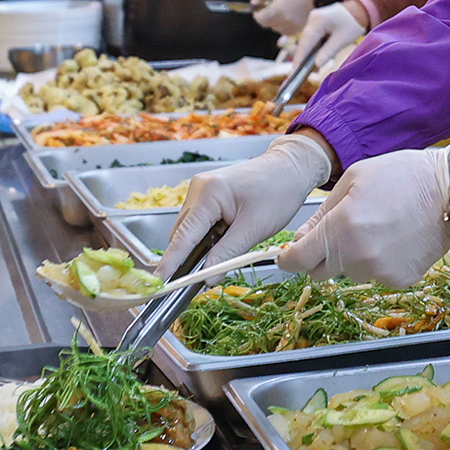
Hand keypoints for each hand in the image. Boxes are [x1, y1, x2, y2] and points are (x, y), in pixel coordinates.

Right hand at [157, 133, 331, 276]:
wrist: (290, 167)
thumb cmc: (279, 192)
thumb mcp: (255, 228)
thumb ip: (228, 253)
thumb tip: (207, 277)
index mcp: (208, 193)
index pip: (184, 235)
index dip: (171, 261)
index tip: (160, 282)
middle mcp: (198, 188)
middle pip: (182, 232)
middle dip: (186, 257)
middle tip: (193, 282)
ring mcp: (201, 190)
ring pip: (190, 229)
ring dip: (198, 247)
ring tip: (218, 258)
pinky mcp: (208, 194)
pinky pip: (199, 222)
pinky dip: (206, 237)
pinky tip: (221, 243)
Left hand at [253, 0, 316, 35]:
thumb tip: (254, 2)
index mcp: (277, 11)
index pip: (259, 19)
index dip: (256, 14)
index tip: (258, 8)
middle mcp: (283, 22)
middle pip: (267, 24)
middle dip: (266, 16)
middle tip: (271, 6)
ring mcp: (292, 27)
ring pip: (277, 28)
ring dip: (275, 21)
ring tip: (281, 10)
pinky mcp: (300, 29)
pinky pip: (286, 30)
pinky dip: (284, 24)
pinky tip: (289, 15)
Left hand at [278, 148, 449, 286]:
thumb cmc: (404, 177)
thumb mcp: (353, 180)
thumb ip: (322, 213)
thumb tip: (300, 238)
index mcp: (341, 228)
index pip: (298, 260)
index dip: (287, 259)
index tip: (286, 256)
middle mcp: (358, 256)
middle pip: (320, 271)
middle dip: (321, 254)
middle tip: (338, 230)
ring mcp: (380, 272)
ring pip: (349, 272)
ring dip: (352, 256)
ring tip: (375, 226)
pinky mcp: (400, 280)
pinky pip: (375, 274)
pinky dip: (377, 261)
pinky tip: (393, 237)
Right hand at [295, 1, 366, 66]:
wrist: (358, 10)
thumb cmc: (353, 24)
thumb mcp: (342, 39)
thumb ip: (328, 51)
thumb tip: (316, 64)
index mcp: (319, 20)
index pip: (307, 40)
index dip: (300, 56)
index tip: (295, 69)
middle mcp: (312, 18)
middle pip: (304, 39)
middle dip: (301, 55)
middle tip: (297, 71)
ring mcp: (313, 18)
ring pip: (307, 38)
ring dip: (306, 51)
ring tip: (303, 66)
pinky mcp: (315, 22)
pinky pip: (311, 36)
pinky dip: (311, 46)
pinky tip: (311, 56)